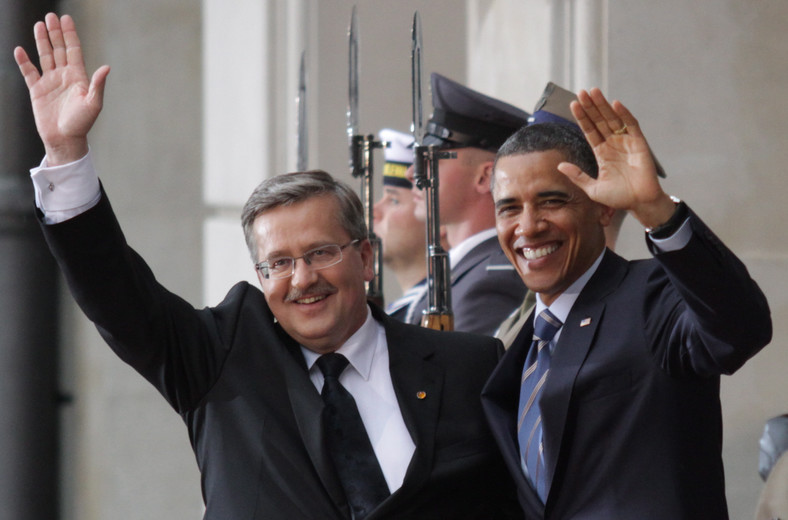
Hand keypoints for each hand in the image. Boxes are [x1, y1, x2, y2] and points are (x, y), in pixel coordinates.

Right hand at [14, 13, 109, 165]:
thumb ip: (97, 84)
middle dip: (55, 33)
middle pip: (59, 49)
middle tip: (50, 16)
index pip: (73, 50)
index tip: (66, 19)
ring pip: (45, 56)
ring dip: (42, 41)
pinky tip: (20, 50)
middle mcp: (64, 76)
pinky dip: (24, 61)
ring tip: (39, 25)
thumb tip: (106, 67)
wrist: (65, 139)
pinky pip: (29, 72)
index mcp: (78, 77)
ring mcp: (50, 82)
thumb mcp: (93, 104)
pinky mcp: (37, 90)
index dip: (70, 35)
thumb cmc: (82, 123)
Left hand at [557, 88, 674, 228]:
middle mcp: (613, 144)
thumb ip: (578, 176)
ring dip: (603, 105)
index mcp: (602, 153)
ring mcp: (626, 142)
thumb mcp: (593, 188)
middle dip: (590, 107)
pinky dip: (624, 114)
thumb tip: (560, 165)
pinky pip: (631, 125)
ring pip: (612, 119)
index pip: (589, 131)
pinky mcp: (639, 143)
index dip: (582, 118)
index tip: (573, 104)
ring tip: (593, 92)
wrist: (640, 203)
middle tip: (581, 92)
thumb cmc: (619, 197)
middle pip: (599, 121)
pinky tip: (615, 104)